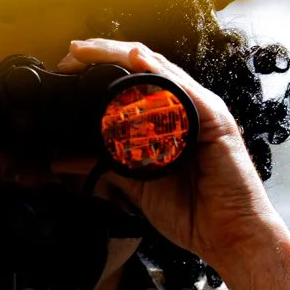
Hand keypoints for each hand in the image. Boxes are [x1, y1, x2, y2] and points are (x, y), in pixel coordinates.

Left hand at [57, 37, 289, 289]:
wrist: (228, 237)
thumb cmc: (192, 212)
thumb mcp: (134, 184)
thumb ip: (101, 166)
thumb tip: (60, 160)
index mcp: (171, 116)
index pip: (132, 79)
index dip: (99, 67)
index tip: (66, 68)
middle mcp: (187, 106)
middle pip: (143, 65)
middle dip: (103, 54)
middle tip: (70, 54)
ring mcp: (204, 109)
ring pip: (160, 69)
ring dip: (121, 56)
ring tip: (90, 51)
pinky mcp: (216, 122)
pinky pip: (185, 91)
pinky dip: (159, 74)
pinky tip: (137, 62)